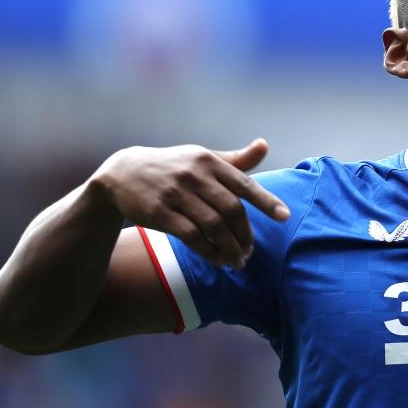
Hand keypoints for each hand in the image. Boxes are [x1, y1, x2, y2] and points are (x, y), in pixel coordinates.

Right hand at [91, 139, 289, 268]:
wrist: (123, 173)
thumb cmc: (174, 167)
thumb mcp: (202, 158)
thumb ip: (235, 159)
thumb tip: (265, 145)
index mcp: (209, 161)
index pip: (244, 183)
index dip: (266, 201)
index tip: (284, 217)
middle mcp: (194, 175)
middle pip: (231, 210)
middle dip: (245, 234)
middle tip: (250, 251)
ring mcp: (175, 194)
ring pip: (213, 226)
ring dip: (230, 248)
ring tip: (238, 261)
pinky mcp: (159, 213)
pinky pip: (191, 237)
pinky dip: (209, 251)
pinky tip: (218, 260)